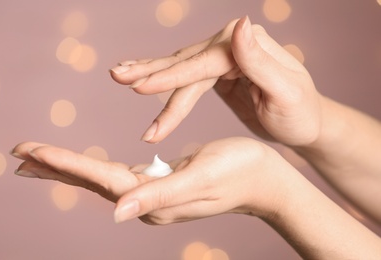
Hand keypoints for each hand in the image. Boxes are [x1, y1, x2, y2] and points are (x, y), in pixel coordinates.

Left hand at [10, 138, 295, 225]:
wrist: (265, 180)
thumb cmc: (240, 171)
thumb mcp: (200, 177)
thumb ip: (157, 195)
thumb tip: (115, 213)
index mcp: (154, 198)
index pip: (99, 179)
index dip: (63, 164)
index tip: (27, 151)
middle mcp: (148, 201)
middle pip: (93, 182)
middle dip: (56, 168)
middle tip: (20, 156)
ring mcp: (155, 194)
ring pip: (103, 179)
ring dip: (72, 168)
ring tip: (43, 160)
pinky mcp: (162, 183)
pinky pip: (120, 175)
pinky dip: (97, 168)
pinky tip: (89, 166)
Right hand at [110, 16, 321, 145]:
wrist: (305, 124)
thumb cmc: (300, 113)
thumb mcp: (286, 91)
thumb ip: (259, 60)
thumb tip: (239, 23)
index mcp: (249, 44)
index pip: (202, 63)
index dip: (171, 78)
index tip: (140, 89)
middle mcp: (233, 44)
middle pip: (185, 61)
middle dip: (151, 74)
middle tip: (116, 77)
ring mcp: (222, 57)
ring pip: (180, 68)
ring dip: (150, 75)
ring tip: (119, 76)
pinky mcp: (216, 72)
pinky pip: (184, 78)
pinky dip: (163, 82)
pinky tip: (143, 77)